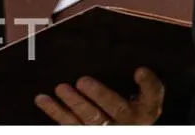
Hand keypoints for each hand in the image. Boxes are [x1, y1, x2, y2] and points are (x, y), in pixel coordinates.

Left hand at [33, 69, 164, 125]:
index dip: (148, 84)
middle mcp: (127, 124)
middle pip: (114, 111)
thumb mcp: (144, 96)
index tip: (139, 70)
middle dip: (99, 96)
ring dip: (73, 104)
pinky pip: (70, 126)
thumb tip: (139, 67)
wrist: (125, 127)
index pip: (151, 96)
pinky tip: (43, 99)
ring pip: (88, 121)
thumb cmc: (132, 107)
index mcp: (144, 111)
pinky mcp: (87, 134)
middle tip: (82, 81)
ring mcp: (106, 131)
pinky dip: (55, 112)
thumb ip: (144, 82)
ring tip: (61, 88)